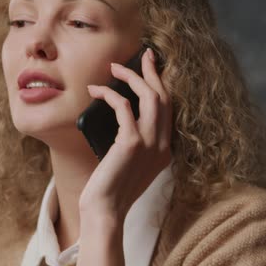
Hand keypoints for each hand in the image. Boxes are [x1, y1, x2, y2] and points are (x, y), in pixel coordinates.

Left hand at [80, 48, 172, 223]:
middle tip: (143, 55)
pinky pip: (124, 107)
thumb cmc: (111, 188)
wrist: (105, 210)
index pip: (169, 109)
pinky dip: (110, 95)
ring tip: (115, 66)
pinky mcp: (131, 143)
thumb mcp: (130, 163)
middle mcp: (163, 145)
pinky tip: (97, 92)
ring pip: (150, 97)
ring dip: (133, 77)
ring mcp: (150, 144)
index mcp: (165, 150)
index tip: (152, 67)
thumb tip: (120, 114)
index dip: (161, 85)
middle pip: (164, 97)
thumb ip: (134, 142)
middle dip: (153, 72)